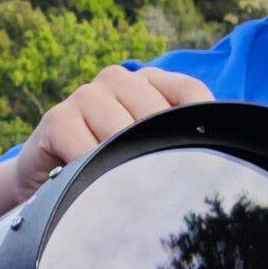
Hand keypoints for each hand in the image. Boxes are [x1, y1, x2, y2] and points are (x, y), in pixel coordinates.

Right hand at [11, 62, 215, 200]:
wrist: (45, 183)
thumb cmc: (106, 167)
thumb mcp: (146, 151)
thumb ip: (178, 143)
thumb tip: (222, 155)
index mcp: (149, 81)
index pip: (191, 95)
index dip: (199, 130)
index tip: (198, 165)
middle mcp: (119, 78)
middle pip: (157, 117)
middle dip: (157, 157)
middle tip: (152, 190)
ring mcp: (86, 94)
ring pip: (122, 135)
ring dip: (122, 168)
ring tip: (119, 188)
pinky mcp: (57, 118)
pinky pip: (87, 151)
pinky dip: (93, 174)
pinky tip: (93, 186)